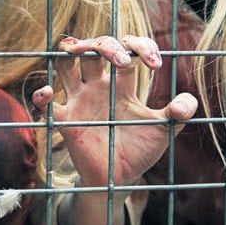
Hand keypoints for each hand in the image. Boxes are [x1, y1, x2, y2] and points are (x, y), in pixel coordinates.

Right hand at [30, 34, 197, 192]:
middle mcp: (98, 87)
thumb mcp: (164, 130)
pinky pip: (45, 104)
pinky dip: (41, 94)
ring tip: (77, 51)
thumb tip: (184, 104)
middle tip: (123, 62)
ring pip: (65, 63)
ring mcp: (79, 101)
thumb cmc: (140, 150)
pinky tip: (48, 92)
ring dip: (69, 51)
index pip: (127, 49)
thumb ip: (179, 114)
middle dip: (106, 45)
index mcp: (122, 84)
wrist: (121, 179)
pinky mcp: (65, 121)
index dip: (141, 47)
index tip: (156, 64)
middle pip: (93, 48)